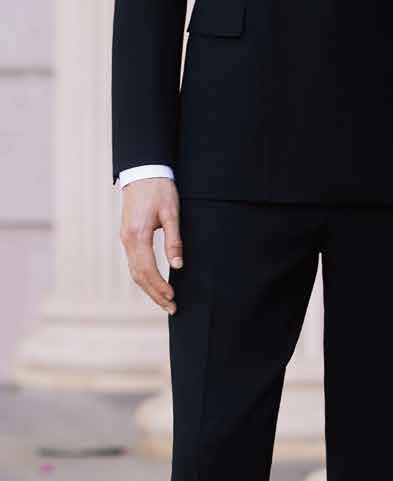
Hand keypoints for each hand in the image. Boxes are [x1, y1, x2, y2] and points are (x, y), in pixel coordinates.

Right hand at [119, 178, 182, 314]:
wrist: (143, 172)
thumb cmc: (160, 190)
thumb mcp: (172, 213)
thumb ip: (174, 240)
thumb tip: (178, 265)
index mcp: (138, 235)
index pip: (148, 270)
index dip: (160, 286)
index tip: (173, 298)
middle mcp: (128, 240)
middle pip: (139, 276)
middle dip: (154, 294)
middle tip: (171, 308)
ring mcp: (125, 239)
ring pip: (134, 271)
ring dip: (148, 288)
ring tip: (164, 301)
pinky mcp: (127, 236)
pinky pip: (133, 263)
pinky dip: (143, 277)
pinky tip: (154, 283)